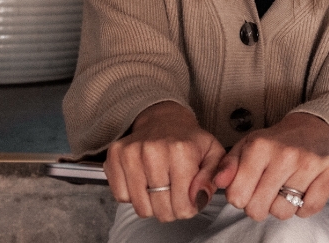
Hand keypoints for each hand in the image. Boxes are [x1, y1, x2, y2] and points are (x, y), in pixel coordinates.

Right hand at [105, 101, 225, 221]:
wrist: (164, 120)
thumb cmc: (189, 141)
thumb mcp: (213, 155)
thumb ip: (213, 178)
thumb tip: (199, 197)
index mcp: (181, 150)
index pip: (183, 206)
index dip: (189, 209)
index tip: (189, 199)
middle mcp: (153, 150)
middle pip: (161, 210)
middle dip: (171, 210)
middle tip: (175, 194)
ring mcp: (131, 152)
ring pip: (140, 207)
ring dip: (152, 205)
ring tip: (160, 188)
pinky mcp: (115, 155)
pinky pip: (121, 196)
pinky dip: (133, 196)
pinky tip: (144, 182)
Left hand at [212, 112, 328, 220]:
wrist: (311, 128)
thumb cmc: (277, 142)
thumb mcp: (246, 146)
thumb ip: (228, 165)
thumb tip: (219, 182)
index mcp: (260, 146)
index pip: (237, 196)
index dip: (239, 197)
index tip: (246, 189)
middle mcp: (284, 154)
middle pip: (258, 208)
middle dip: (258, 205)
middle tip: (265, 191)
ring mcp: (308, 163)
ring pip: (283, 212)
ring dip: (281, 206)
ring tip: (284, 188)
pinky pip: (308, 209)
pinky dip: (303, 206)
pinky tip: (301, 190)